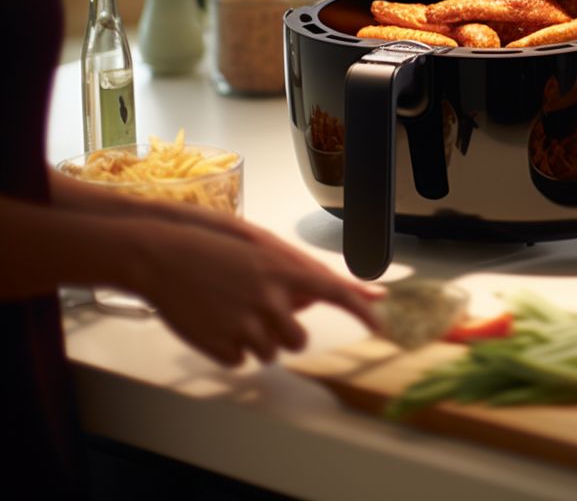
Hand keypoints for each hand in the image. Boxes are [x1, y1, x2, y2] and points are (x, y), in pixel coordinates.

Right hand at [128, 219, 383, 366]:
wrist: (162, 255)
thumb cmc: (215, 249)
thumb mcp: (262, 251)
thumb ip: (301, 274)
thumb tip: (333, 295)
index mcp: (285, 272)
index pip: (338, 293)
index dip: (363, 311)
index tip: (381, 326)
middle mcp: (271, 300)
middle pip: (298, 340)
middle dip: (283, 332)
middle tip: (258, 313)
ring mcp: (245, 325)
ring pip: (269, 354)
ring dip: (255, 340)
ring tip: (230, 312)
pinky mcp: (221, 345)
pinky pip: (240, 361)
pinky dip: (230, 348)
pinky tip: (214, 322)